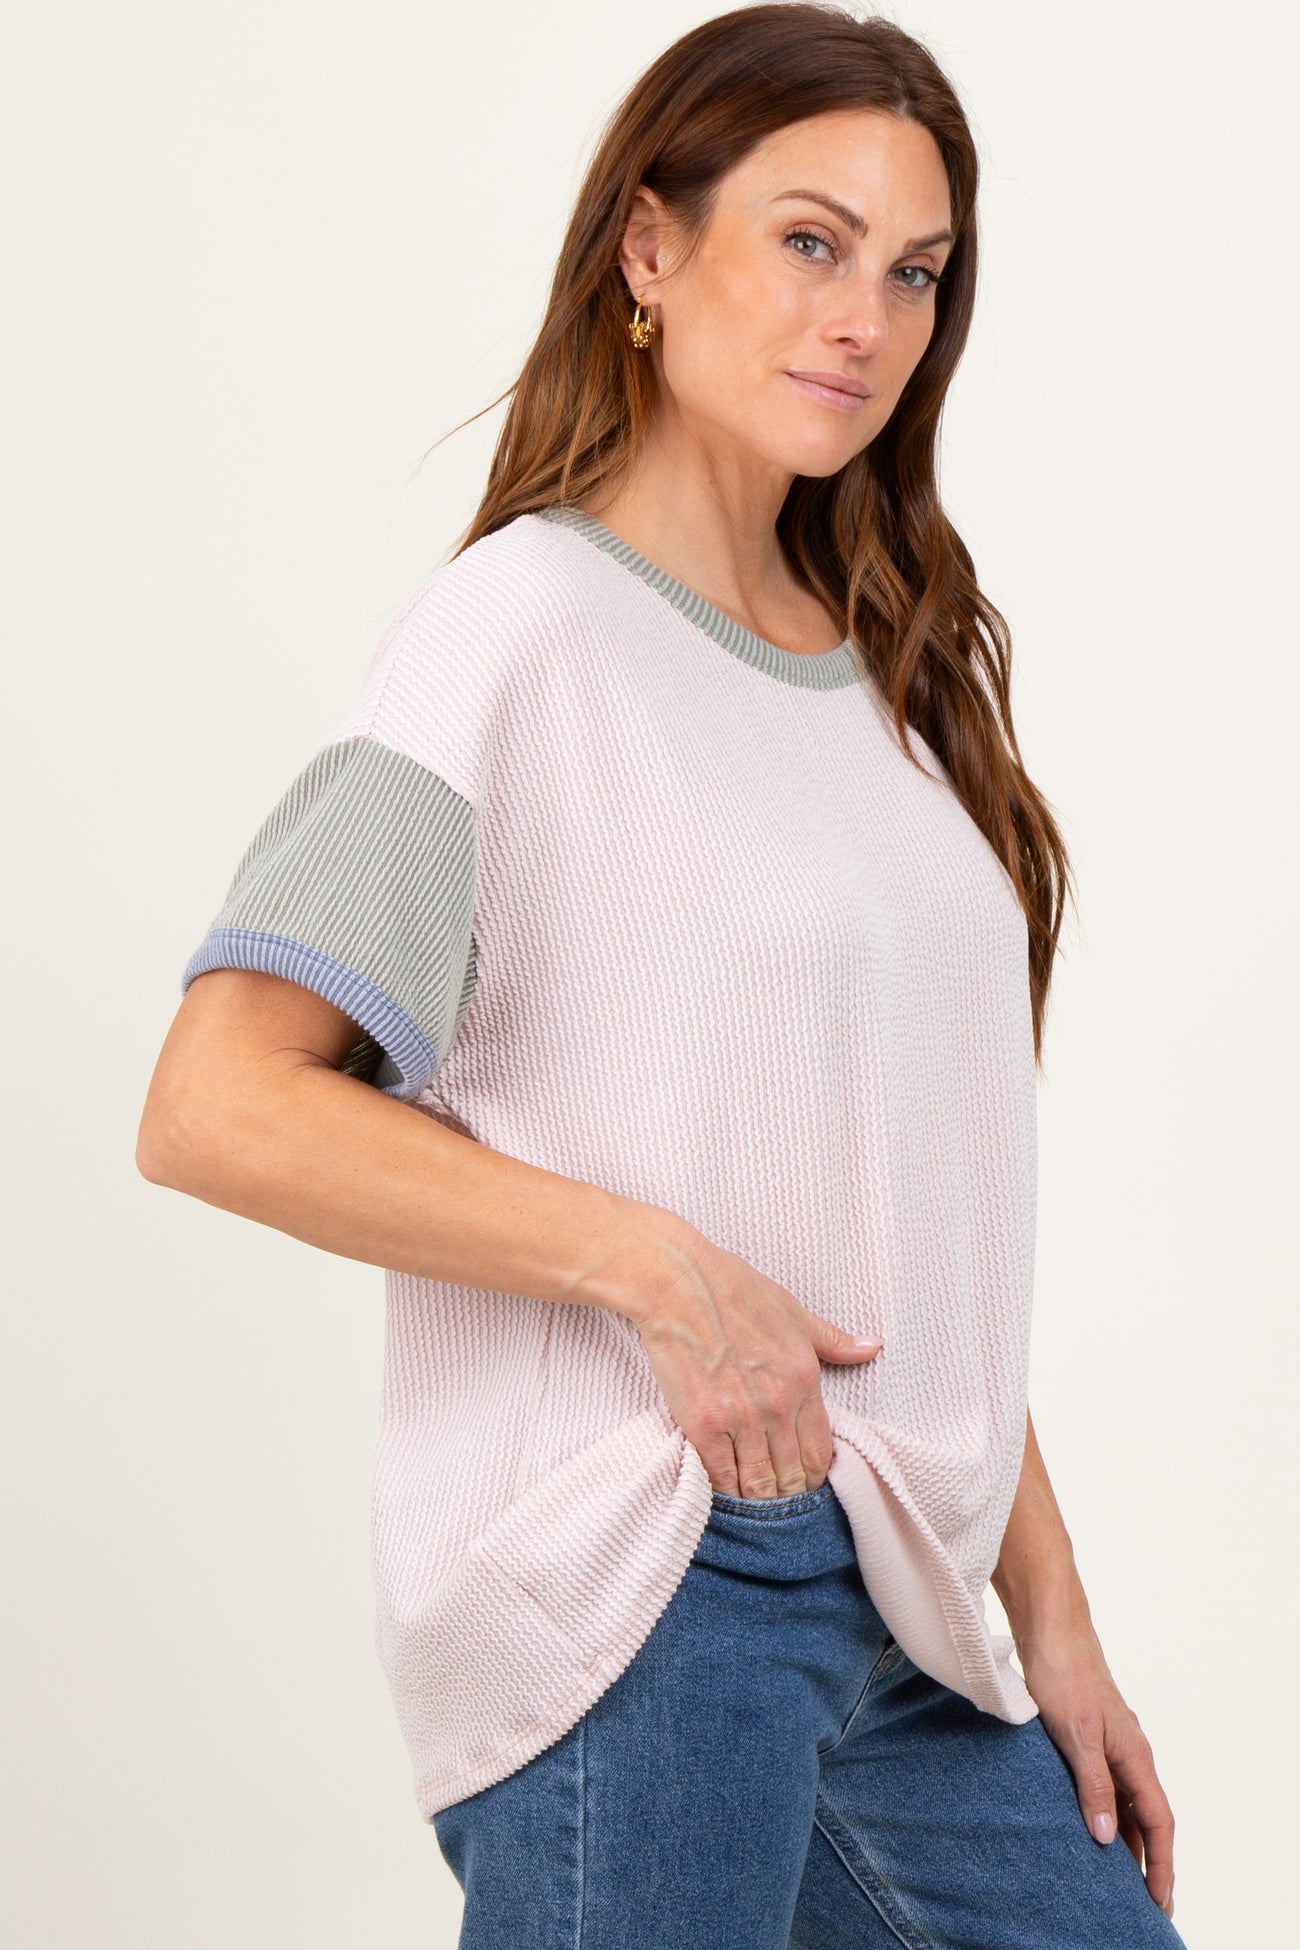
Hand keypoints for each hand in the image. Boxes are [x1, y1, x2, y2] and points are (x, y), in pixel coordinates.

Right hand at [625, 1226, 882, 1497]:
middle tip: (779, 1494)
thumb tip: (872, 1346)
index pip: (819, 1451)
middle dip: (788, 1490)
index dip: (814, 1474)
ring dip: (758, 1496)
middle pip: (792, 1475)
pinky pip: (722, 1476)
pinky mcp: (701, 1426)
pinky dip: (726, 1488)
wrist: (677, 1284)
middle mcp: (776, 1405)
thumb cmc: (733, 1290)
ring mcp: (739, 1418)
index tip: (805, 1478)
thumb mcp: (793, 1313)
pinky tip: (726, 1487)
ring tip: (754, 1498)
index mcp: (803, 1380)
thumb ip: (833, 1341)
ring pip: (759, 1483)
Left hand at [1019, 1627, 1176, 1922]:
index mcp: (1134, 1754)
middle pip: (1146, 1817)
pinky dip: (1103, 1812)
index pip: (1158, 1822)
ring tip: (1116, 1879)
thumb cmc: (1063, 1674)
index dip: (1162, 1864)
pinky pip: (1105, 1784)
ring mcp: (1110, 1742)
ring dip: (1124, 1839)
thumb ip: (1093, 1785)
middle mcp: (1129, 1751)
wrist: (1050, 1627)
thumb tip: (1104, 1837)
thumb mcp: (1076, 1735)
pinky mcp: (1089, 1734)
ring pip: (1125, 1802)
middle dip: (1148, 1861)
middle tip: (1143, 1903)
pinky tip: (1087, 1826)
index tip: (1159, 1901)